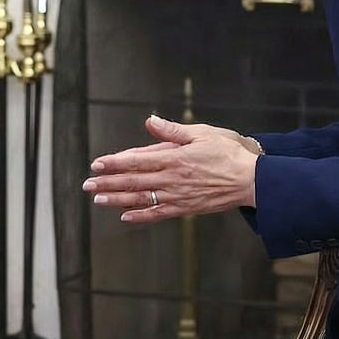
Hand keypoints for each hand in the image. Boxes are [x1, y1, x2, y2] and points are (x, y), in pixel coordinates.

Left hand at [83, 114, 258, 223]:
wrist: (252, 180)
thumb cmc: (229, 152)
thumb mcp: (202, 133)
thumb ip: (173, 131)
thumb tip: (150, 122)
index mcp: (174, 158)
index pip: (136, 160)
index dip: (114, 162)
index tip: (96, 164)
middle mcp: (172, 178)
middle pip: (133, 181)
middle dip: (107, 182)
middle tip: (87, 184)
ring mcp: (177, 196)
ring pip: (141, 199)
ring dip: (117, 199)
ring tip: (98, 200)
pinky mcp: (185, 208)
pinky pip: (158, 214)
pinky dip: (140, 216)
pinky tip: (125, 217)